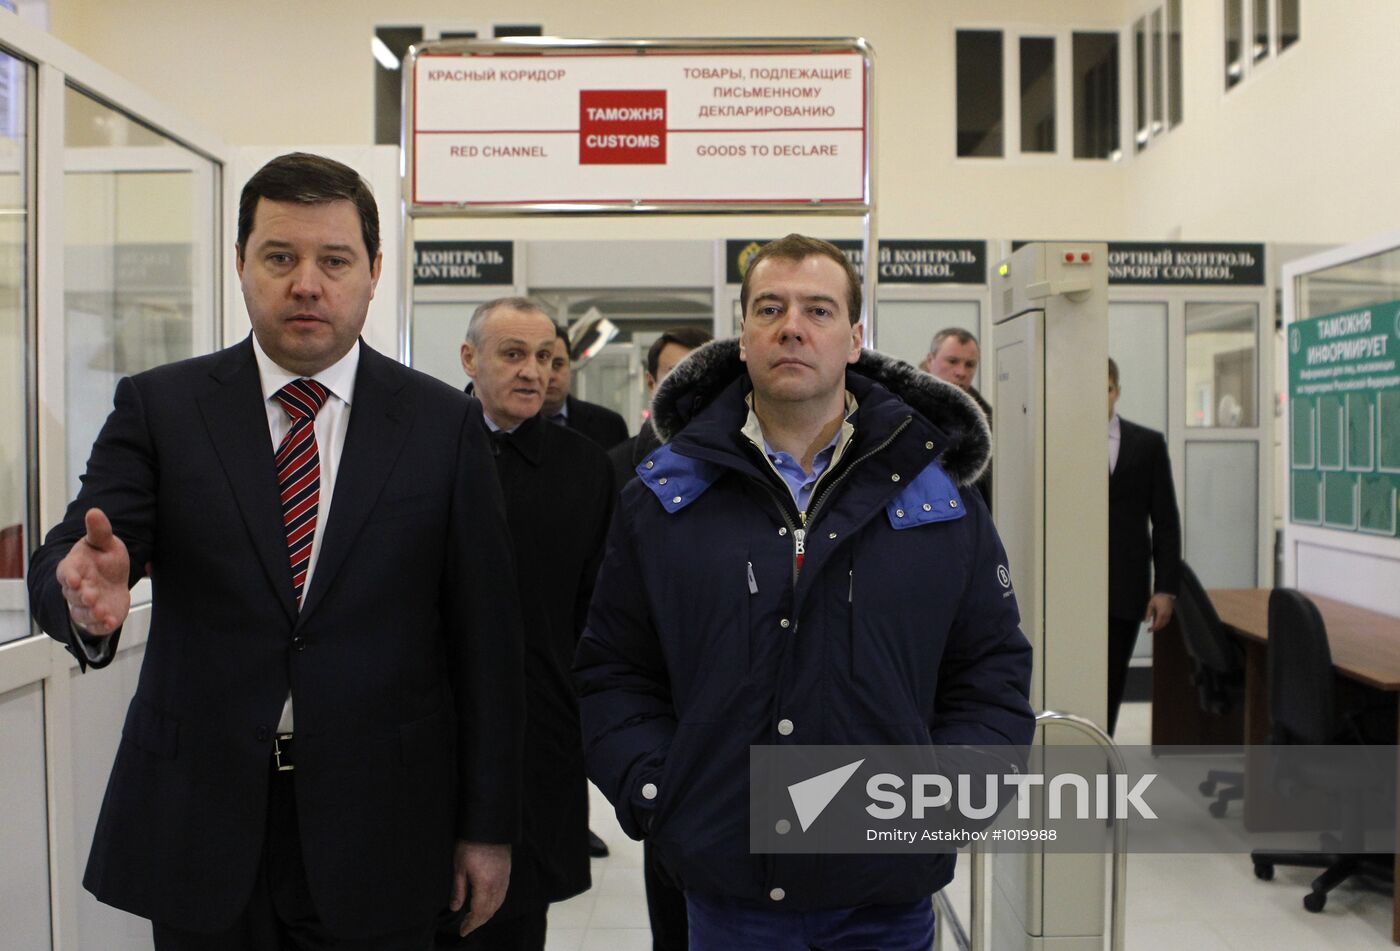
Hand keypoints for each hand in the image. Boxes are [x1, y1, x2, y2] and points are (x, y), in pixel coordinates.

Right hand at [55, 508, 129, 636]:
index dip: (69, 576)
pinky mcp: (97, 617)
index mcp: (73, 567)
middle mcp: (75, 588)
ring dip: (91, 613)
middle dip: (82, 596)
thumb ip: (99, 530)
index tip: (74, 579)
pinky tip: (110, 623)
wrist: (114, 577)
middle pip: (73, 595)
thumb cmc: (103, 558)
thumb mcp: (104, 542)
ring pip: (83, 612)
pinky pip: (95, 625)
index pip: (66, 572)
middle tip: (91, 595)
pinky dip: (101, 626)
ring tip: (102, 612)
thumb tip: (94, 511)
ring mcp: (85, 605)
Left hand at [451, 840, 510, 936]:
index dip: (470, 924)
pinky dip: (495, 904)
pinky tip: (488, 904)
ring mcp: (504, 879)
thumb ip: (458, 890)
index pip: (478, 912)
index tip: (463, 931)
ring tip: (475, 918)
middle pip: (490, 911)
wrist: (489, 826)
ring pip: (498, 904)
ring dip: (487, 914)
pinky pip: (502, 895)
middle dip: (478, 922)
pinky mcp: (507, 873)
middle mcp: (498, 885)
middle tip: (466, 927)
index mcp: (485, 886)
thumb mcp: (459, 867)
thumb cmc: (471, 844)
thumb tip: (455, 908)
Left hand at [1144, 593, 1173, 632]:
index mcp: (1161, 613)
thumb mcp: (1151, 604)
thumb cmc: (1158, 598)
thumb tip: (1146, 621)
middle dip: (1156, 628)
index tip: (1148, 630)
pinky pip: (1167, 621)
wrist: (1166, 593)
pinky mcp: (1170, 613)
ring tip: (1153, 627)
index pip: (1157, 624)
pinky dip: (1163, 623)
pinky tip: (1159, 623)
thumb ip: (1148, 613)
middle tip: (1149, 630)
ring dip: (1159, 626)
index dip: (1153, 628)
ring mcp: (1169, 614)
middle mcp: (1166, 615)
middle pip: (1161, 625)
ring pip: (1165, 624)